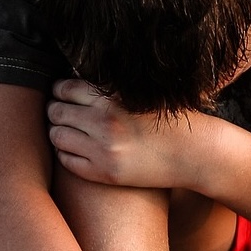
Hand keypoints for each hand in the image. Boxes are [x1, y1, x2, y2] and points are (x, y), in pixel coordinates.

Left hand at [46, 79, 196, 187]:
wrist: (194, 153)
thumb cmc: (170, 119)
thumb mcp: (142, 93)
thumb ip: (110, 87)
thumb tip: (74, 76)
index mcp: (113, 99)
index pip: (65, 89)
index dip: (60, 90)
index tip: (64, 93)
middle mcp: (104, 123)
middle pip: (56, 112)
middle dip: (56, 110)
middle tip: (63, 112)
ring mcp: (103, 151)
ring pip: (57, 136)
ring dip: (59, 131)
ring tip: (70, 130)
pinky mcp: (105, 174)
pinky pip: (67, 161)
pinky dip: (67, 153)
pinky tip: (78, 149)